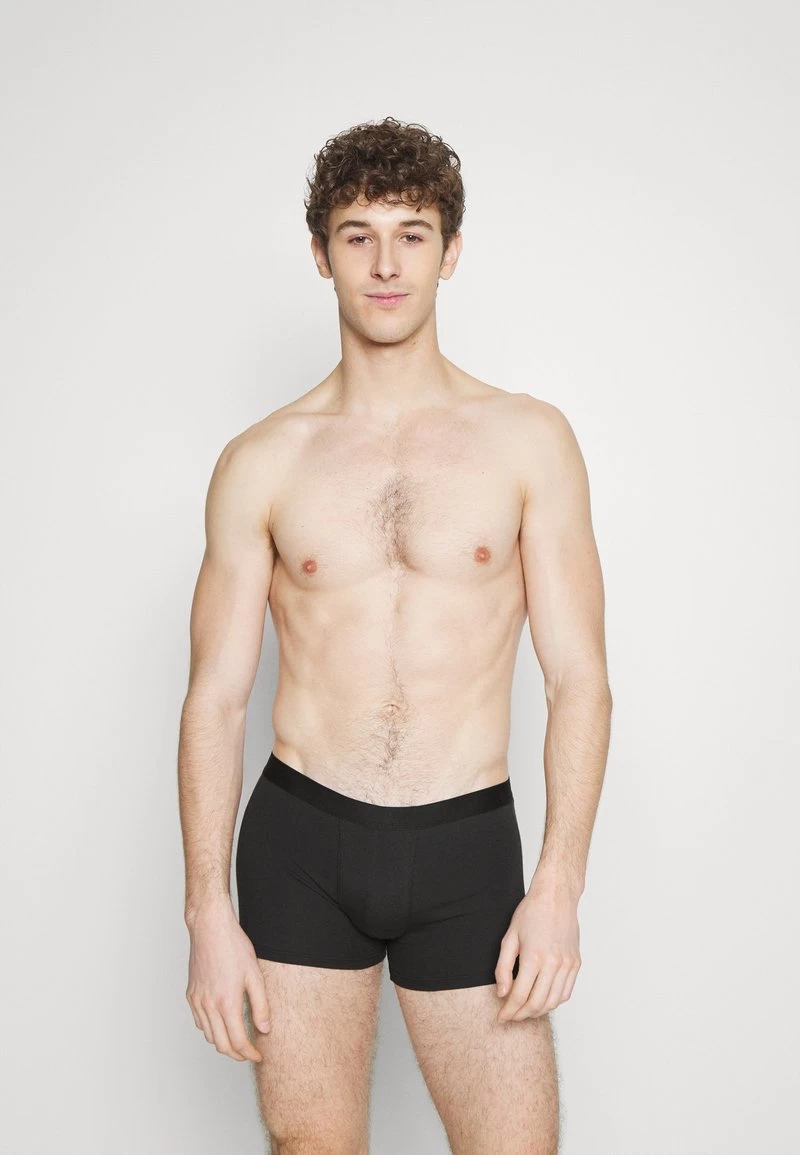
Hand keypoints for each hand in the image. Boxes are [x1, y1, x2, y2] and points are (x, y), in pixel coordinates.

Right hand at [185, 897, 270, 1060]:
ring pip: (208, 1036)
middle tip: (249, 1052)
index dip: (249, 1053)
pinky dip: (210, 1029)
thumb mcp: (255, 975)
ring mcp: (197, 1001)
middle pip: (221, 1045)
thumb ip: (260, 1005)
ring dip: (223, 1042)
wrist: (210, 928)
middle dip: (236, 1054)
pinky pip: (199, 1022)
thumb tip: (264, 1029)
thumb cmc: (233, 947)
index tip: (258, 1055)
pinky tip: (221, 1022)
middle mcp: (208, 1006)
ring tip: (238, 1038)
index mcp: (226, 1002)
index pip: (237, 1042)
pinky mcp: (190, 995)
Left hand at [494, 880, 580, 1021]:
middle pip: (537, 1003)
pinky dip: (554, 1002)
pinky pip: (566, 992)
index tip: (501, 1017)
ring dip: (538, 1011)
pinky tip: (543, 1000)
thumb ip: (503, 968)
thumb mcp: (510, 937)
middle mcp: (554, 964)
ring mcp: (567, 965)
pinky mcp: (575, 963)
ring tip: (525, 1011)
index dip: (509, 1011)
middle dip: (521, 1015)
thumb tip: (502, 993)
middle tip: (511, 1017)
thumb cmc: (531, 912)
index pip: (520, 996)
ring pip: (554, 1002)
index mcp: (534, 957)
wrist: (557, 896)